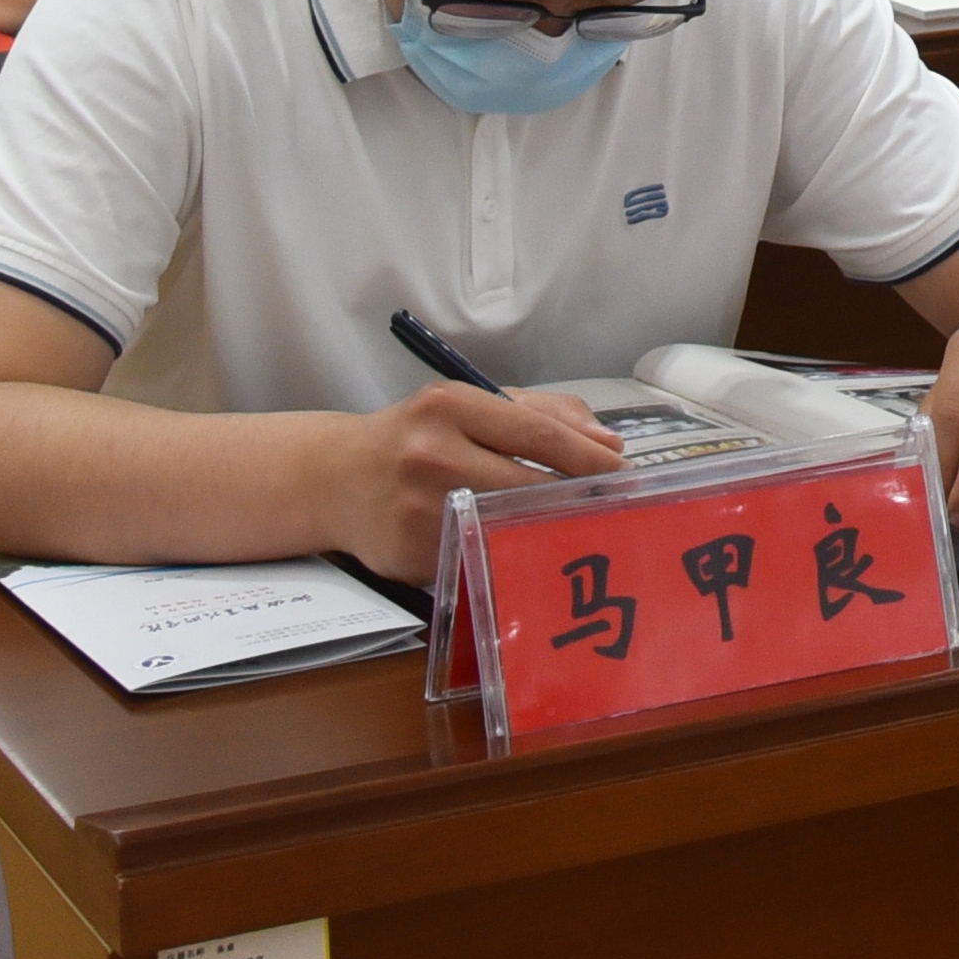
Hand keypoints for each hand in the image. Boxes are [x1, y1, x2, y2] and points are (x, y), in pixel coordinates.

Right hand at [329, 382, 620, 577]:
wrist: (333, 478)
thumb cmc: (415, 435)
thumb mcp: (468, 404)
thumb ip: (543, 414)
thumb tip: (610, 445)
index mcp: (449, 406)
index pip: (538, 434)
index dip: (589, 458)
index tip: (626, 473)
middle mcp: (430, 454)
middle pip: (529, 482)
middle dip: (578, 496)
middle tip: (616, 506)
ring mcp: (418, 508)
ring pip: (508, 523)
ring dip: (549, 527)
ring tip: (582, 527)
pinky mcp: (411, 552)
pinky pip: (478, 553)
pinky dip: (508, 552)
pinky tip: (530, 550)